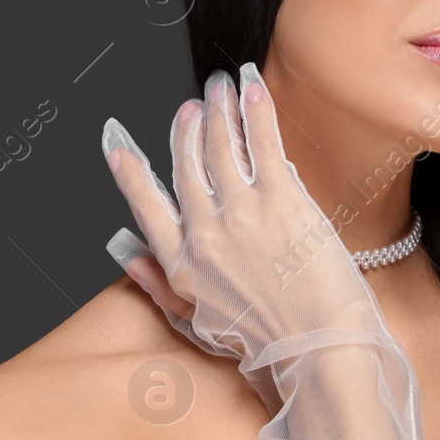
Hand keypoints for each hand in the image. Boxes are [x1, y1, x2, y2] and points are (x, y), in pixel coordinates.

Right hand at [102, 62, 380, 367]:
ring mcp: (241, 213)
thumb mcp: (201, 325)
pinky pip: (261, 143)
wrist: (320, 351)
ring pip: (221, 148)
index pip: (147, 207)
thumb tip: (127, 256)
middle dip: (188, 129)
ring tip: (221, 88)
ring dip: (219, 111)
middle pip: (187, 167)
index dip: (132, 173)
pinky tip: (253, 89)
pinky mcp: (282, 200)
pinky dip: (256, 111)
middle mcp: (204, 234)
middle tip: (192, 105)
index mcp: (183, 267)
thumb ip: (160, 286)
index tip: (120, 147)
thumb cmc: (272, 346)